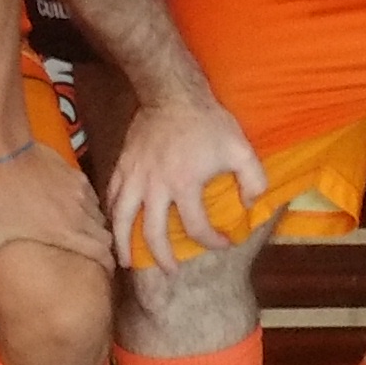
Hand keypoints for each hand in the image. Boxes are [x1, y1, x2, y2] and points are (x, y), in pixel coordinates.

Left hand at [0, 137, 115, 282]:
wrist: (4, 152)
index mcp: (66, 232)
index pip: (101, 252)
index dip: (107, 264)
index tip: (105, 270)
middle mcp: (80, 213)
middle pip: (105, 235)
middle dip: (102, 247)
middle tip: (94, 255)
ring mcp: (80, 192)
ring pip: (99, 216)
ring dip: (94, 227)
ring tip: (83, 234)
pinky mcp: (76, 176)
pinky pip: (90, 198)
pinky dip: (87, 208)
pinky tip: (72, 211)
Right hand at [110, 91, 267, 268]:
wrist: (171, 92)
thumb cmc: (208, 121)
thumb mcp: (241, 148)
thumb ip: (253, 180)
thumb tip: (251, 204)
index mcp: (184, 185)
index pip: (197, 227)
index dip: (213, 241)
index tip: (224, 243)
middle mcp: (155, 187)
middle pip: (153, 233)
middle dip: (162, 257)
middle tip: (170, 272)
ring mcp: (135, 177)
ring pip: (121, 218)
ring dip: (124, 243)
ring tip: (126, 261)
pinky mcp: (123, 165)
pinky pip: (111, 196)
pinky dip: (111, 215)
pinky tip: (115, 225)